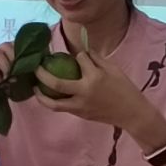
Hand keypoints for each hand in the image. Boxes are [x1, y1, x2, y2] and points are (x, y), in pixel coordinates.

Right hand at [0, 42, 16, 148]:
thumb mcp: (3, 90)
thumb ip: (12, 80)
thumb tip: (25, 73)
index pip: (9, 47)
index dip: (19, 53)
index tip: (25, 67)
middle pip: (4, 46)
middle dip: (13, 59)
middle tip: (14, 74)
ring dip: (4, 67)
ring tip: (5, 79)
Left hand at [39, 51, 165, 142]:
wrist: (131, 113)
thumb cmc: (125, 88)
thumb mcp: (114, 69)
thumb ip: (97, 59)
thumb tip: (82, 51)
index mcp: (95, 77)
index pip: (80, 60)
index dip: (79, 55)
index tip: (79, 55)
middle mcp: (84, 91)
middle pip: (57, 83)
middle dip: (42, 74)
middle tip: (35, 67)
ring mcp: (81, 105)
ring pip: (54, 104)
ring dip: (41, 96)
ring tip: (34, 87)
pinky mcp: (81, 114)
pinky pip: (63, 108)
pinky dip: (53, 102)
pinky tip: (49, 96)